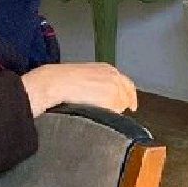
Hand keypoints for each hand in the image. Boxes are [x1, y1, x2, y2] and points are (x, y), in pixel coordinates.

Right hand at [21, 63, 137, 118]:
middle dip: (122, 104)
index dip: (129, 96)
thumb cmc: (63, 79)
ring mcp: (115, 89)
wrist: (57, 82)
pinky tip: (96, 115)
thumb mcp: (85, 75)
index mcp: (108, 68)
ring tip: (98, 113)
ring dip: (113, 111)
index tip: (130, 105)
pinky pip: (114, 115)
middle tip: (114, 113)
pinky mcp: (111, 101)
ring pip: (121, 107)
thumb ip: (99, 82)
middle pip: (127, 96)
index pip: (126, 84)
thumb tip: (103, 95)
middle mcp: (115, 77)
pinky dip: (108, 117)